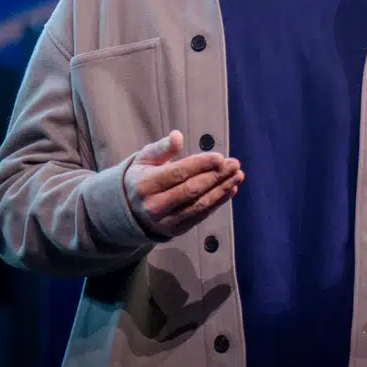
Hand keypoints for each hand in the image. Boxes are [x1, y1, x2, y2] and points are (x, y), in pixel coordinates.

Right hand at [124, 130, 242, 240]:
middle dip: (216, 176)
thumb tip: (177, 136)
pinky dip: (218, 203)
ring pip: (199, 205)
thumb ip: (162, 148)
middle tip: (235, 164)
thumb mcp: (145, 159)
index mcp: (145, 185)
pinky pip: (200, 216)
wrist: (129, 212)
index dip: (201, 165)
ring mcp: (165, 221)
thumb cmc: (142, 178)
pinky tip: (230, 189)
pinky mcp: (176, 231)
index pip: (178, 173)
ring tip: (238, 176)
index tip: (220, 157)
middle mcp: (154, 206)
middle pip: (191, 190)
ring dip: (221, 190)